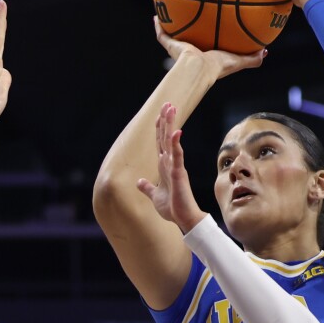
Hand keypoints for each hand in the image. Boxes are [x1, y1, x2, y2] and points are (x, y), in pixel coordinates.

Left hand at [136, 102, 205, 232]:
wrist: (183, 219)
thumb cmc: (172, 207)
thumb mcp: (154, 195)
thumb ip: (147, 187)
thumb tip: (139, 182)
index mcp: (164, 166)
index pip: (160, 142)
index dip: (160, 127)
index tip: (161, 113)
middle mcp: (170, 163)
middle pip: (166, 137)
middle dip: (166, 120)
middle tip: (168, 103)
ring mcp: (175, 167)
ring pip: (171, 141)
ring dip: (171, 125)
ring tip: (172, 109)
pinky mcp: (179, 174)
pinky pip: (177, 156)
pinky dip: (175, 144)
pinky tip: (176, 132)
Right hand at [153, 17, 265, 79]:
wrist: (199, 68)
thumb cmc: (218, 67)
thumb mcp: (238, 60)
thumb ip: (252, 58)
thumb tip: (265, 51)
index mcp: (206, 55)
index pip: (207, 43)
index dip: (207, 35)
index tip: (209, 25)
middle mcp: (191, 51)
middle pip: (188, 37)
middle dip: (188, 27)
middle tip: (188, 14)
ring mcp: (178, 48)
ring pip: (172, 34)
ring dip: (170, 23)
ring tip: (168, 10)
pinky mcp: (170, 45)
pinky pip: (161, 33)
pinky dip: (158, 24)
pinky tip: (157, 13)